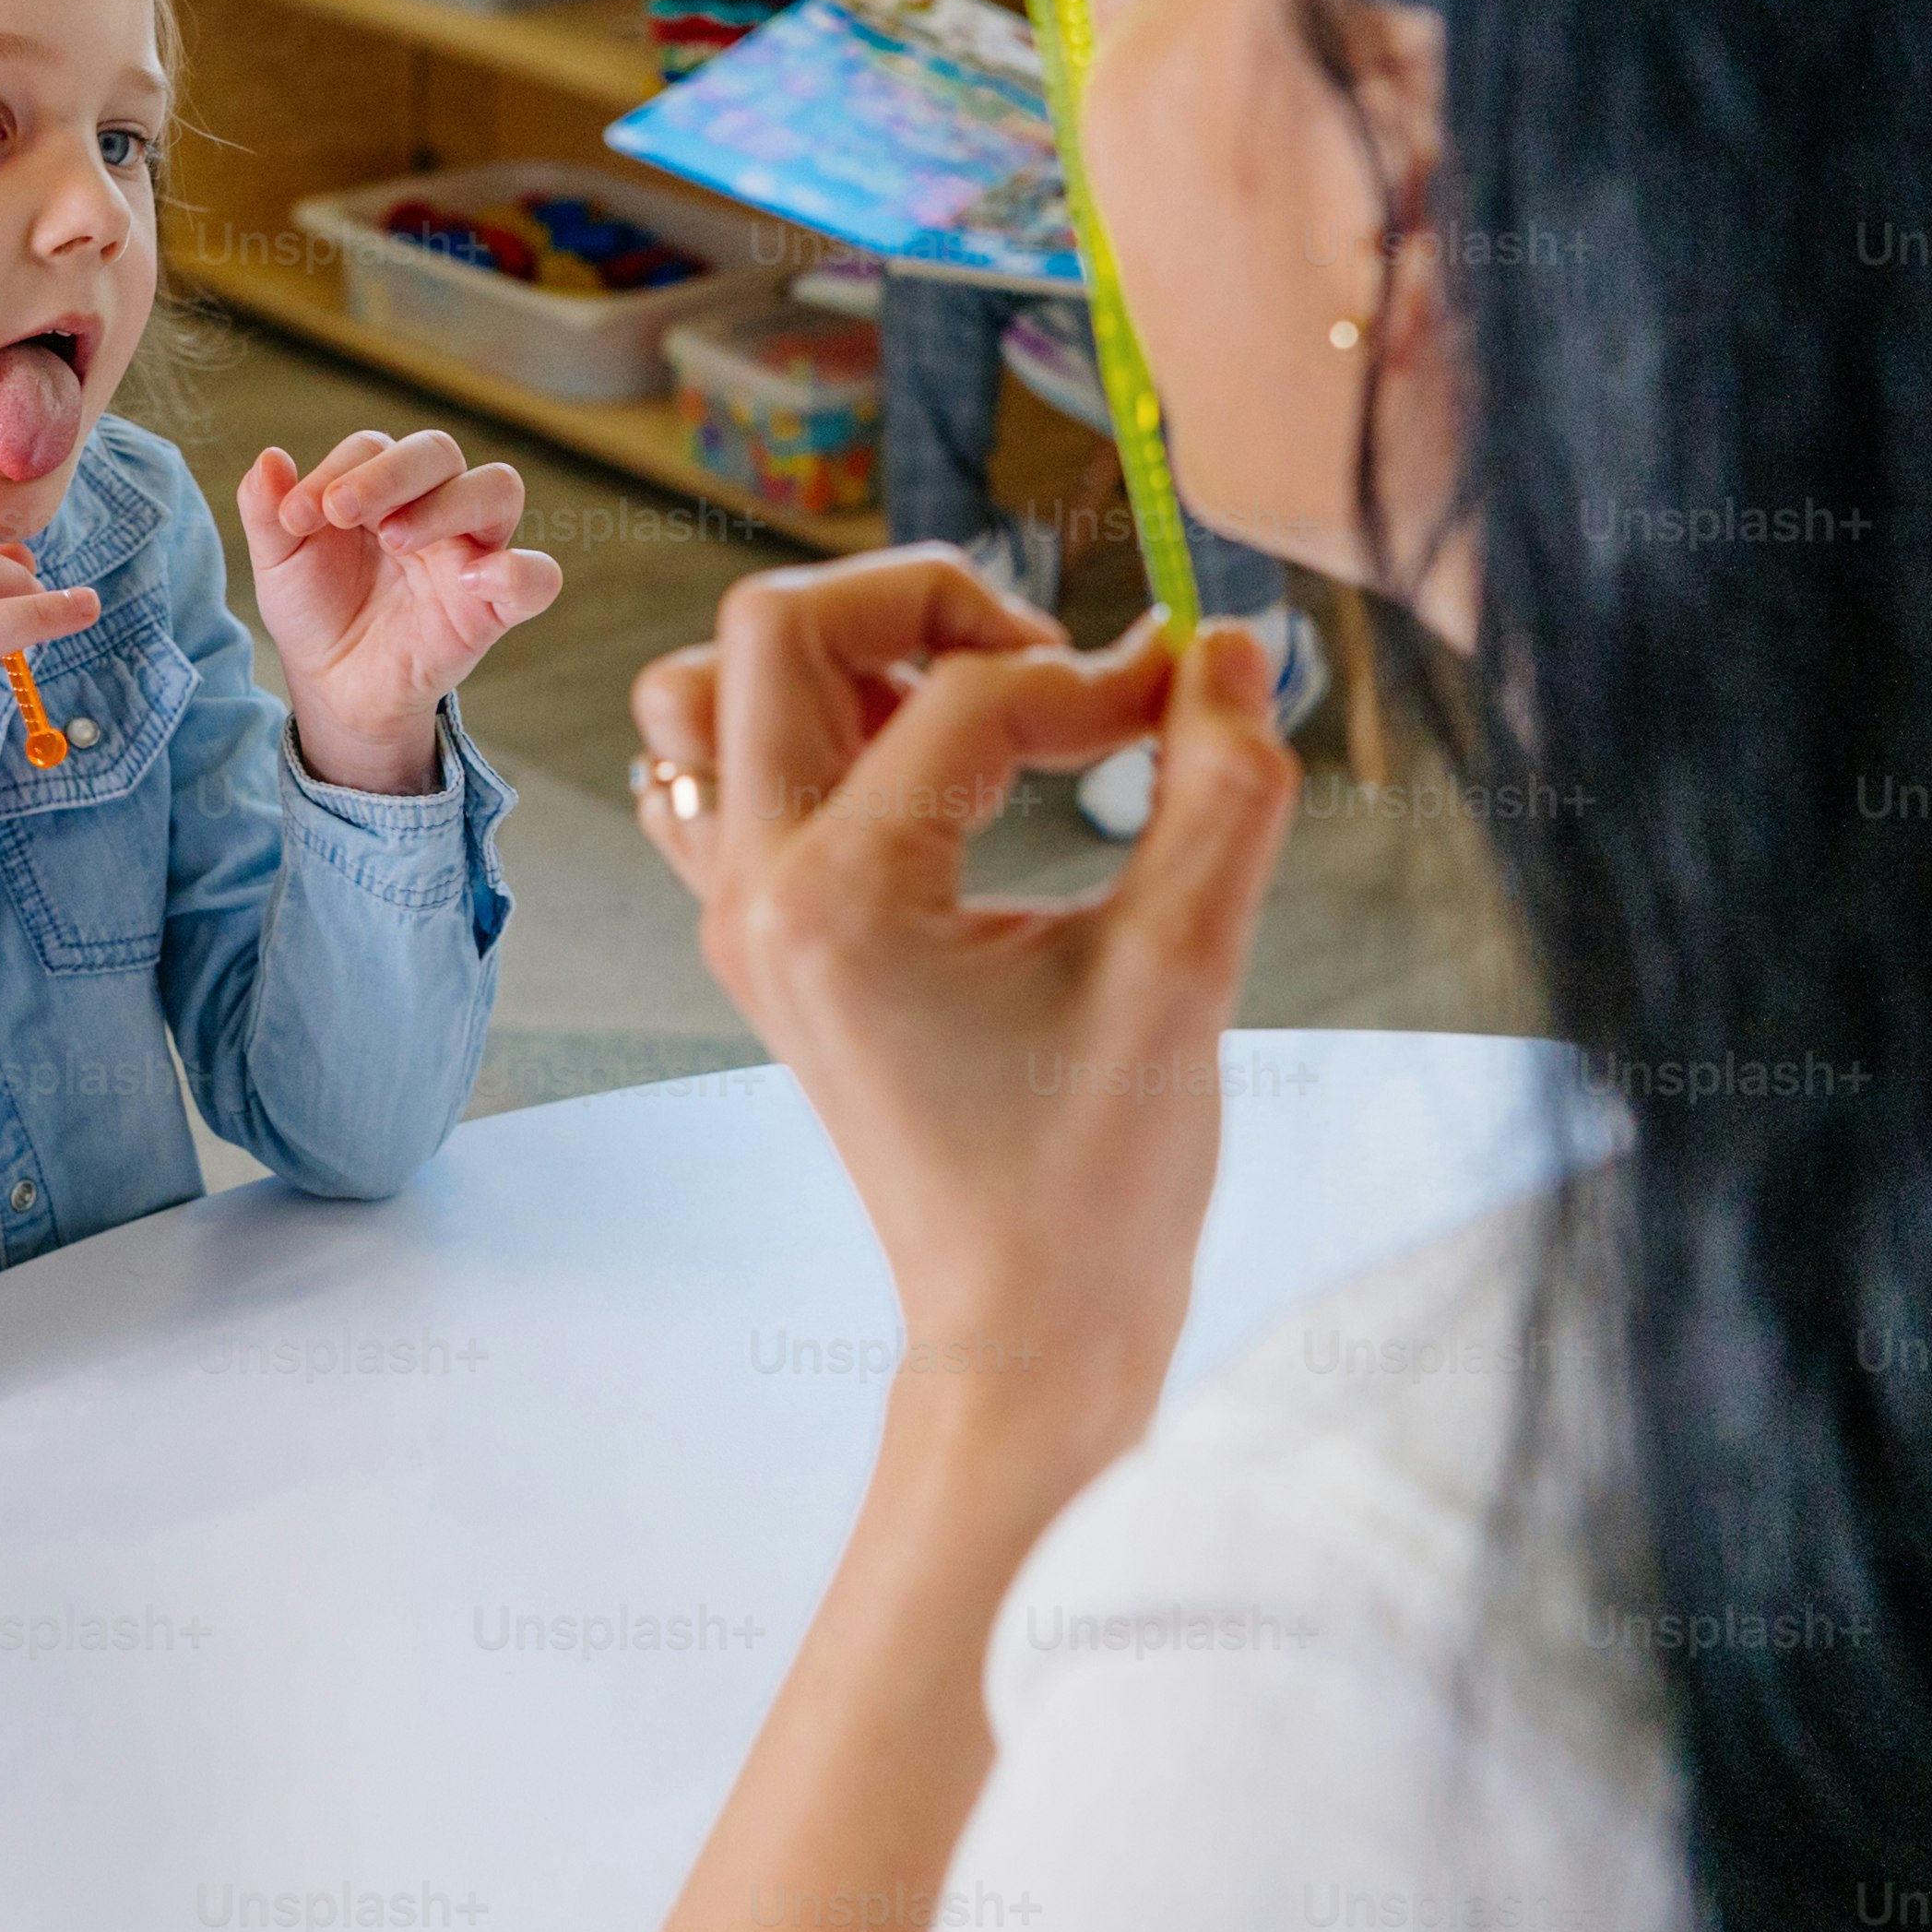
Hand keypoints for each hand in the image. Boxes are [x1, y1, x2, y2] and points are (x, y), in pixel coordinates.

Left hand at [243, 431, 563, 795]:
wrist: (333, 688)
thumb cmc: (316, 611)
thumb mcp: (278, 562)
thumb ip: (266, 510)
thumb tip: (268, 459)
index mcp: (382, 488)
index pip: (373, 447)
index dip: (335, 470)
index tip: (295, 517)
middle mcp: (433, 507)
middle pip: (439, 451)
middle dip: (390, 472)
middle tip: (341, 511)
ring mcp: (470, 552)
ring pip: (498, 489)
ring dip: (448, 503)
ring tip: (395, 540)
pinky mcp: (492, 608)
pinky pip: (537, 578)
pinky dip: (518, 572)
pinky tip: (468, 581)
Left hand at [627, 553, 1298, 1482]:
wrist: (1025, 1330)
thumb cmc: (1101, 1180)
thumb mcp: (1184, 974)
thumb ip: (1220, 791)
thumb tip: (1223, 640)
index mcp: (843, 899)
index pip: (968, 697)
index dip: (1100, 676)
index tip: (1186, 710)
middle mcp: (756, 893)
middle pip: (772, 627)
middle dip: (923, 601)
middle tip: (1045, 666)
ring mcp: (738, 916)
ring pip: (708, 692)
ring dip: (841, 661)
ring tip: (969, 715)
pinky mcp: (757, 939)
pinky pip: (720, 776)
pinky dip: (807, 735)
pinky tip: (931, 782)